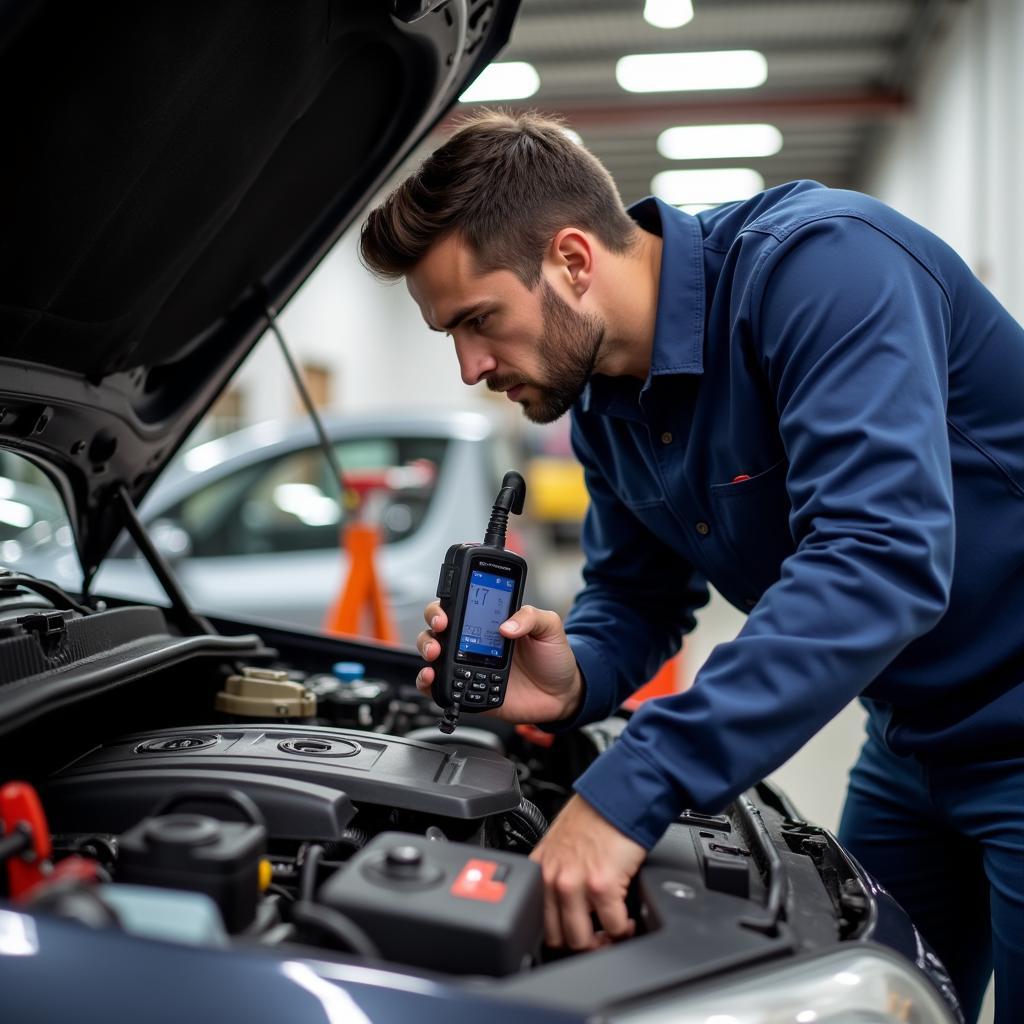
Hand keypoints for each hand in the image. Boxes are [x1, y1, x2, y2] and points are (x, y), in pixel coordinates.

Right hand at [415, 600, 582, 723]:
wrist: (561, 694)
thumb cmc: (553, 657)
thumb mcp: (550, 627)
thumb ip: (532, 617)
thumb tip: (506, 625)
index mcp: (489, 622)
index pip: (458, 605)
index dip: (445, 606)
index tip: (446, 613)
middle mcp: (473, 642)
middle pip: (437, 628)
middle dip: (431, 626)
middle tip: (441, 630)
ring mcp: (468, 666)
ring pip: (433, 655)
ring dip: (426, 651)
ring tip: (435, 656)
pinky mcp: (467, 691)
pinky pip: (440, 687)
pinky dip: (429, 683)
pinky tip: (433, 679)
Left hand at [530, 794, 645, 949]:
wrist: (619, 796)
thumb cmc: (595, 815)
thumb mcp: (559, 843)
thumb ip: (554, 872)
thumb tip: (562, 904)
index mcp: (538, 869)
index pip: (534, 921)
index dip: (556, 934)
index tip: (572, 934)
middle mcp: (552, 877)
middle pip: (557, 938)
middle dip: (580, 943)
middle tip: (597, 938)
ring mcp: (575, 883)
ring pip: (582, 941)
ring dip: (602, 941)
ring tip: (612, 930)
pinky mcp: (602, 885)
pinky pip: (614, 927)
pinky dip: (623, 929)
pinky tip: (627, 918)